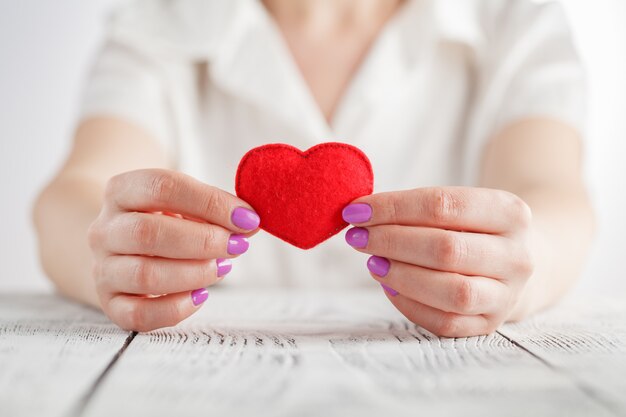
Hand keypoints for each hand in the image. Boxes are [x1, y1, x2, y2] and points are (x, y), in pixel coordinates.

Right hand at [87, 169, 259, 331]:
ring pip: (144, 275)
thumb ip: (215, 211)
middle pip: (148, 233)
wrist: (119, 248)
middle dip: (203, 241)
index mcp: (121, 191)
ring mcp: (102, 269)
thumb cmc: (162, 221)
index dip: (210, 203)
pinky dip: (176, 308)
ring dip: (194, 273)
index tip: (246, 218)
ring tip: (222, 268)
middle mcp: (104, 229)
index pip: (162, 188)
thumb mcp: (184, 205)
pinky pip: (139, 314)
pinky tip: (200, 296)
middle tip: (236, 246)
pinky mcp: (110, 304)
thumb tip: (248, 223)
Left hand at [342, 187, 533, 336]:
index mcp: (510, 212)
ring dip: (401, 276)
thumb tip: (359, 213)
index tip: (356, 210)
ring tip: (373, 263)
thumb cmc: (471, 228)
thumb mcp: (458, 207)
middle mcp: (517, 255)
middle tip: (357, 237)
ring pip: (452, 291)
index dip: (393, 208)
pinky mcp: (490, 324)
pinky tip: (389, 286)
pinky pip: (445, 323)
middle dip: (391, 242)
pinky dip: (409, 305)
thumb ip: (414, 208)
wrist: (513, 262)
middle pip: (446, 249)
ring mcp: (507, 294)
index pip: (444, 205)